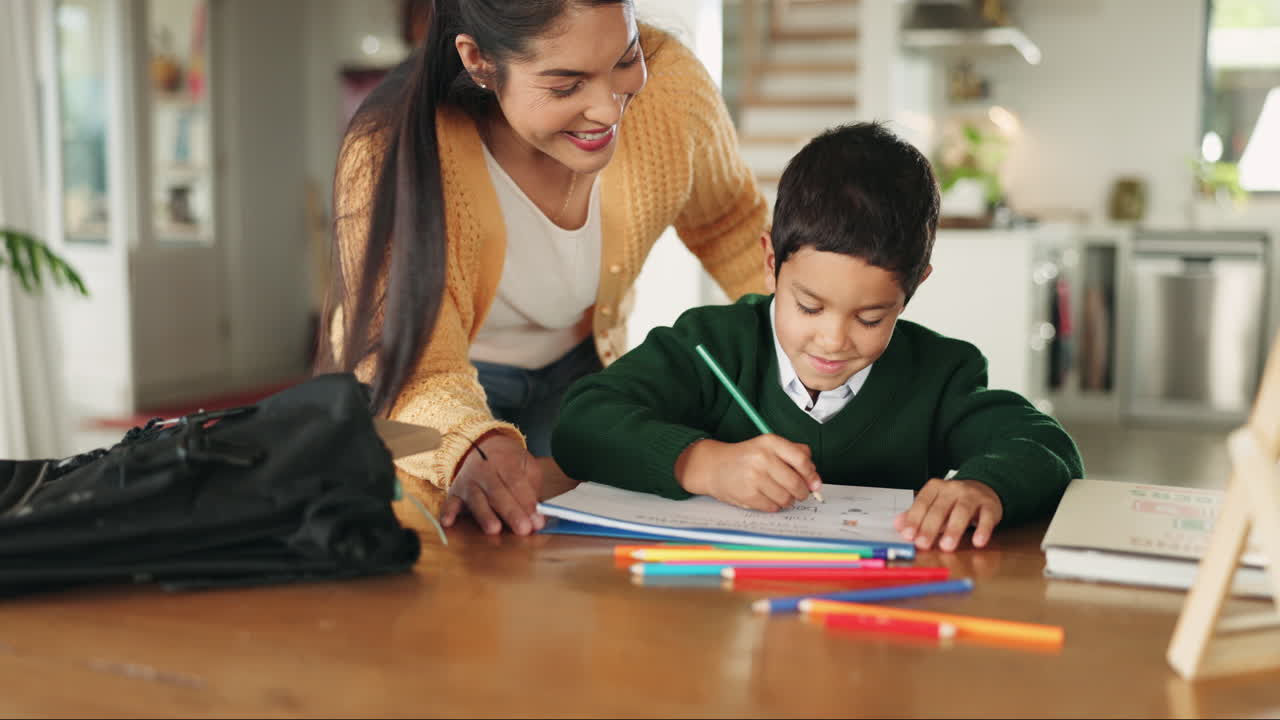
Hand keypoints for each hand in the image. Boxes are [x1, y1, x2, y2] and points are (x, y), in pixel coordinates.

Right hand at [441, 432, 544, 535]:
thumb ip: (533, 488)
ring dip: (485, 515)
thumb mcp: (527, 466)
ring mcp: (468, 482)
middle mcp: (484, 471)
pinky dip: (448, 512)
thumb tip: (537, 515)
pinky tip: (448, 522)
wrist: (484, 445)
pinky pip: (450, 502)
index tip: (537, 521)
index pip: (516, 483)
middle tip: (523, 529)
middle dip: (511, 513)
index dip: (527, 503)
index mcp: (505, 461)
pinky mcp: (455, 492)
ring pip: (476, 500)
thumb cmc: (510, 461)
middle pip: (498, 493)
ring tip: (494, 529)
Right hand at [676, 435, 822, 511]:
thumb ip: (795, 454)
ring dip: (788, 501)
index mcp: (770, 442)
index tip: (815, 484)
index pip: (801, 460)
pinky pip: (773, 507)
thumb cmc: (747, 457)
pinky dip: (774, 506)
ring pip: (786, 498)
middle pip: (796, 483)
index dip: (812, 475)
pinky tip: (767, 498)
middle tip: (799, 493)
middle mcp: (762, 458)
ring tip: (780, 495)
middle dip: (802, 492)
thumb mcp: (769, 446)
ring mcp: (754, 477)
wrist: (714, 466)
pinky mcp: (748, 494)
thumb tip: (815, 478)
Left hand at [895, 478, 1002, 551]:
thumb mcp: (933, 505)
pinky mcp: (989, 505)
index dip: (914, 519)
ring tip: (947, 546)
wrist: (983, 489)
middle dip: (930, 527)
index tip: (908, 535)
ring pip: (962, 511)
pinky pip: (986, 517)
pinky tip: (978, 542)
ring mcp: (972, 496)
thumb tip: (898, 525)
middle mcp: (953, 489)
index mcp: (935, 487)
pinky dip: (982, 530)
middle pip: (940, 508)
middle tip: (923, 544)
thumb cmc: (953, 502)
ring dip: (953, 530)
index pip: (922, 502)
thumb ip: (916, 515)